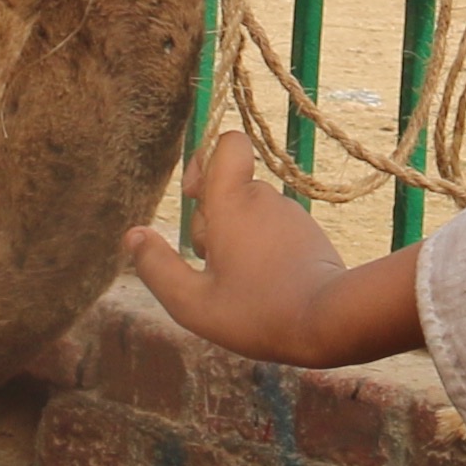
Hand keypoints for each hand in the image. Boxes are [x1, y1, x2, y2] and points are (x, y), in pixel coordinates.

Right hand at [122, 128, 427, 366]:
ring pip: (249, 214)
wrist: (332, 322)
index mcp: (233, 202)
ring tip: (242, 285)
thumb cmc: (258, 313)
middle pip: (225, 191)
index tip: (194, 197)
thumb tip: (133, 235)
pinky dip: (261, 251)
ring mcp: (291, 214)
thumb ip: (156, 267)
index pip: (228, 143)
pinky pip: (273, 230)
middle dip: (211, 223)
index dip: (205, 160)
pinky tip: (265, 288)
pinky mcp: (309, 234)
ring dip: (236, 240)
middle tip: (216, 268)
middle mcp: (264, 198)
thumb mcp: (194, 303)